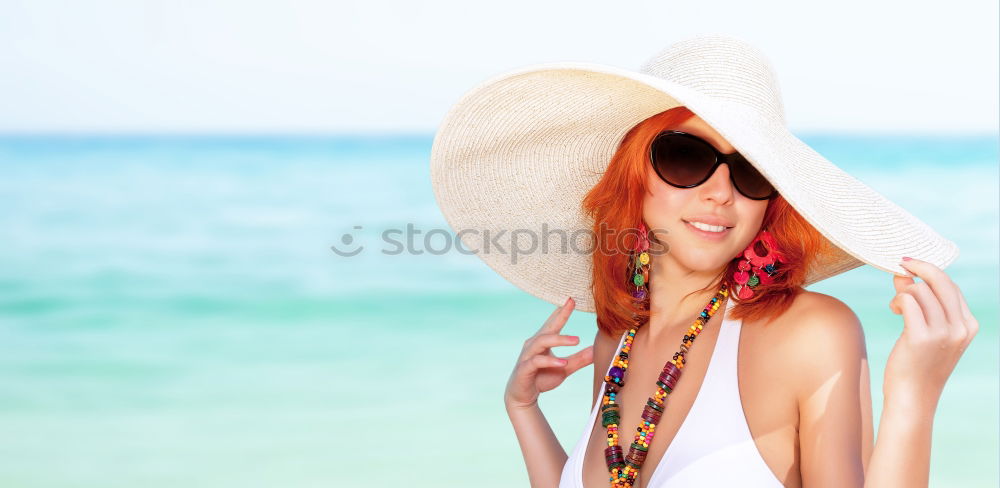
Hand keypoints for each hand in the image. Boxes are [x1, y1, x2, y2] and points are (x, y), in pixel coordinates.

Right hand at [504, 297, 594, 410]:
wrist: (522, 396)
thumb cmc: (542, 378)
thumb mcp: (565, 368)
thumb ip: (579, 359)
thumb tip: (597, 351)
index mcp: (543, 341)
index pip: (554, 322)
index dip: (562, 310)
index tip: (572, 298)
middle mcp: (534, 344)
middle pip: (548, 327)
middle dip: (559, 314)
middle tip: (572, 304)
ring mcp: (528, 356)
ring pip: (542, 341)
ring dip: (559, 339)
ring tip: (576, 340)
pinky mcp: (524, 369)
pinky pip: (536, 361)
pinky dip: (550, 361)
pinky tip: (562, 363)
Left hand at [885, 257, 978, 403]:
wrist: (913, 397)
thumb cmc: (918, 363)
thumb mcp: (927, 331)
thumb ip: (920, 303)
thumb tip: (903, 273)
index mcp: (968, 326)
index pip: (951, 286)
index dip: (929, 272)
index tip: (910, 267)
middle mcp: (960, 328)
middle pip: (940, 280)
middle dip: (918, 267)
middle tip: (900, 265)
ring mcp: (942, 333)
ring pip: (920, 289)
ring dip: (902, 292)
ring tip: (896, 306)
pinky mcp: (921, 337)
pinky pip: (907, 300)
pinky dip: (897, 300)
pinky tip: (894, 310)